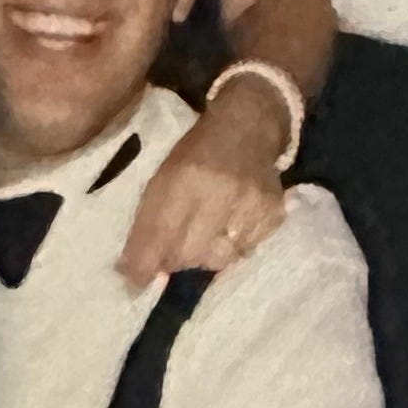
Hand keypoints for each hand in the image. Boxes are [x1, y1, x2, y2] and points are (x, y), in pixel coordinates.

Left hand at [116, 86, 291, 282]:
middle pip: (190, 254)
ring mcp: (251, 204)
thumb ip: (148, 226)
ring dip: (205, 255)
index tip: (135, 279)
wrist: (247, 128)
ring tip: (204, 236)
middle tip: (175, 249)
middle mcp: (220, 192)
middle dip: (177, 259)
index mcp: (184, 178)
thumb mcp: (161, 180)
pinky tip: (230, 228)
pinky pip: (245, 251)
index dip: (144, 263)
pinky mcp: (273, 214)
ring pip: (219, 259)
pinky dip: (232, 247)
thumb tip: (134, 275)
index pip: (161, 234)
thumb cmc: (195, 154)